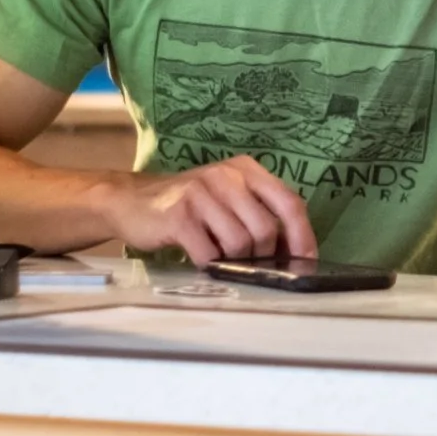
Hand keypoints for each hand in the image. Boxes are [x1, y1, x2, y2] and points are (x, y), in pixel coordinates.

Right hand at [87, 156, 317, 263]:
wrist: (129, 201)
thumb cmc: (188, 205)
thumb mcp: (227, 197)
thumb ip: (258, 213)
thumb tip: (292, 250)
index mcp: (246, 169)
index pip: (289, 202)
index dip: (303, 236)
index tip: (306, 261)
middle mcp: (226, 176)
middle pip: (266, 228)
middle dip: (262, 255)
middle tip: (249, 264)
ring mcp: (201, 194)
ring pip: (240, 243)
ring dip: (235, 262)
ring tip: (221, 260)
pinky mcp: (179, 217)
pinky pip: (209, 254)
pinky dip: (211, 266)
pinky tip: (202, 262)